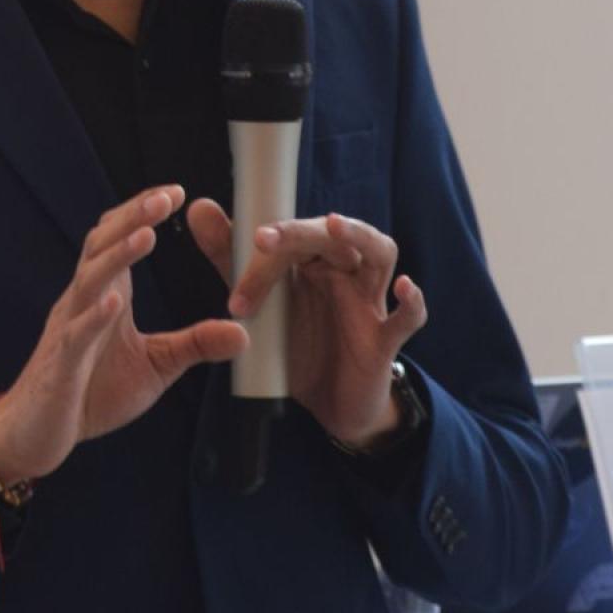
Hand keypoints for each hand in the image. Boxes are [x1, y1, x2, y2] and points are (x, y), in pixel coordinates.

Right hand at [0, 186, 247, 482]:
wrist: (36, 434)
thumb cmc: (92, 392)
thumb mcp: (156, 364)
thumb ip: (195, 343)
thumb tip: (244, 333)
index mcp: (106, 295)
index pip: (119, 239)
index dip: (142, 213)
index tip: (177, 191)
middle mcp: (84, 302)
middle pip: (102, 246)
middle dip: (133, 218)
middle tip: (168, 196)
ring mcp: (69, 330)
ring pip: (89, 281)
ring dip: (118, 256)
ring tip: (147, 234)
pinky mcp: (62, 366)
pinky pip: (76, 336)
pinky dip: (94, 318)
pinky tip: (114, 302)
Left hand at [187, 201, 427, 447]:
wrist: (330, 405)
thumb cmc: (301, 344)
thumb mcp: (261, 303)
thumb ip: (232, 259)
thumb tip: (200, 207)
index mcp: (315, 260)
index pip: (295, 235)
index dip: (269, 240)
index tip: (239, 255)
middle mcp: (345, 272)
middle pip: (332, 236)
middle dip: (298, 234)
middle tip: (262, 240)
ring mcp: (369, 302)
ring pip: (379, 253)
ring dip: (359, 236)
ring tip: (334, 225)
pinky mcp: (384, 341)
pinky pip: (408, 317)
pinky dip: (412, 300)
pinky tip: (404, 287)